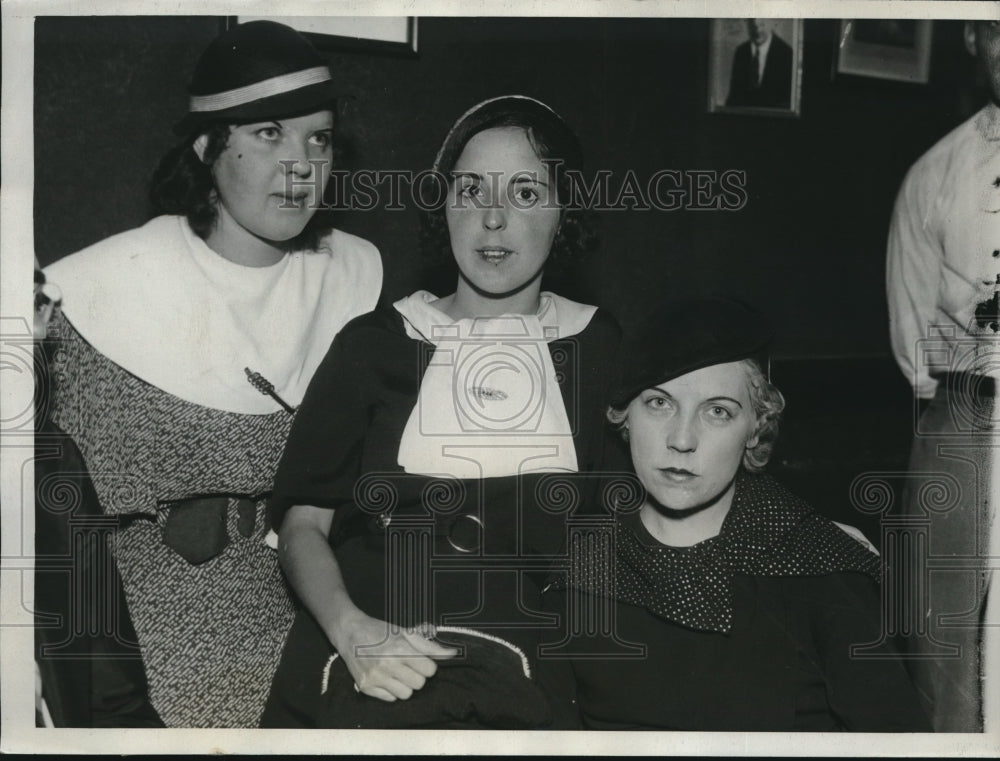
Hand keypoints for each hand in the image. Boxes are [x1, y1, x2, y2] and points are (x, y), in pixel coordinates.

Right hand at [331, 614, 456, 701]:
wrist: (349, 632)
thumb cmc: (380, 631)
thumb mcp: (405, 633)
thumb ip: (429, 646)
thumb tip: (452, 654)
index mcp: (399, 649)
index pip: (429, 670)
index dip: (427, 665)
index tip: (420, 660)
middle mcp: (387, 664)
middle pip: (419, 684)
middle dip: (417, 675)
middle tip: (408, 666)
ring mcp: (376, 677)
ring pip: (406, 694)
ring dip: (405, 685)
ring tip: (397, 673)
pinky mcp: (366, 687)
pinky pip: (390, 699)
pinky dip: (391, 690)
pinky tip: (386, 678)